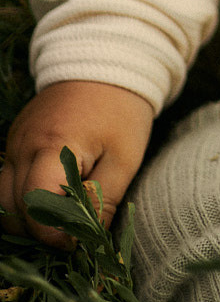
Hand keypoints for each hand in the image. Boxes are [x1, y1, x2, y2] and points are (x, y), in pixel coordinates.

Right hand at [0, 81, 153, 248]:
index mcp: (53, 146)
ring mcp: (14, 141)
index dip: (53, 234)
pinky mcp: (15, 140)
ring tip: (61, 218)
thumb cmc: (122, 109)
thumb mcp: (125, 157)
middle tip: (72, 233)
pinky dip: (22, 199)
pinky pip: (6, 181)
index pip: (35, 207)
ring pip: (3, 201)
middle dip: (40, 231)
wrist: (107, 60)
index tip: (78, 241)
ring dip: (26, 219)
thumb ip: (102, 200)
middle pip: (13, 210)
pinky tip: (50, 199)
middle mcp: (23, 145)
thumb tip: (83, 239)